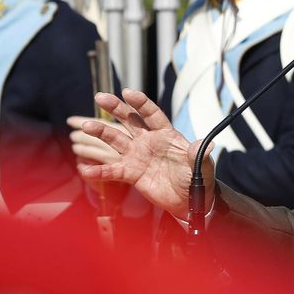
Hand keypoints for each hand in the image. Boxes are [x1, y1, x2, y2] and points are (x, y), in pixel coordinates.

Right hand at [76, 88, 211, 219]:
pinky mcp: (131, 173)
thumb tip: (208, 144)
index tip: (128, 92)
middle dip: (116, 108)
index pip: (152, 114)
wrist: (189, 200)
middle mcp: (149, 141)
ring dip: (101, 132)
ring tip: (86, 126)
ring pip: (116, 140)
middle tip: (100, 97)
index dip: (140, 103)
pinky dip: (100, 171)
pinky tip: (86, 168)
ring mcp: (138, 156)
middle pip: (129, 120)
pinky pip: (113, 170)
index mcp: (166, 134)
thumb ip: (199, 154)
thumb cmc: (197, 179)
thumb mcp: (201, 166)